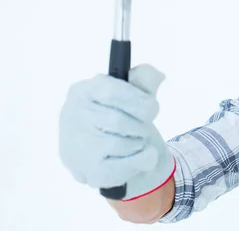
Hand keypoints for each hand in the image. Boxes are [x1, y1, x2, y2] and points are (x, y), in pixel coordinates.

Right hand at [59, 64, 174, 199]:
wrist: (114, 155)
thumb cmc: (123, 117)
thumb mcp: (134, 93)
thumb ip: (144, 80)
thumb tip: (157, 75)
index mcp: (82, 91)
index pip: (111, 92)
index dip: (138, 100)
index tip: (152, 107)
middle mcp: (71, 117)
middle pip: (117, 121)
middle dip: (140, 125)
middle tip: (144, 127)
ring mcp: (76, 146)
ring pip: (119, 144)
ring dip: (139, 142)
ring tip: (137, 140)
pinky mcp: (86, 171)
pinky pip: (122, 167)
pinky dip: (141, 161)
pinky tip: (141, 156)